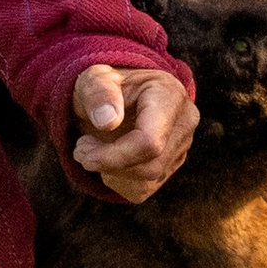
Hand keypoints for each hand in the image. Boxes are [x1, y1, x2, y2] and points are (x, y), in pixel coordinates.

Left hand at [71, 63, 196, 202]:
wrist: (116, 95)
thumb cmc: (104, 86)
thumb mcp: (93, 78)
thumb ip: (98, 93)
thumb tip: (108, 121)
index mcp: (169, 95)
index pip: (150, 142)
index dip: (113, 155)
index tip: (82, 151)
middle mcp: (184, 122)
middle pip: (150, 166)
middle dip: (108, 164)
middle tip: (82, 148)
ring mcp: (182, 146)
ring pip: (146, 181)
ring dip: (110, 172)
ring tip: (93, 149)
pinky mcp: (173, 165)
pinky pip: (144, 189)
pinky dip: (118, 180)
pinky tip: (110, 158)